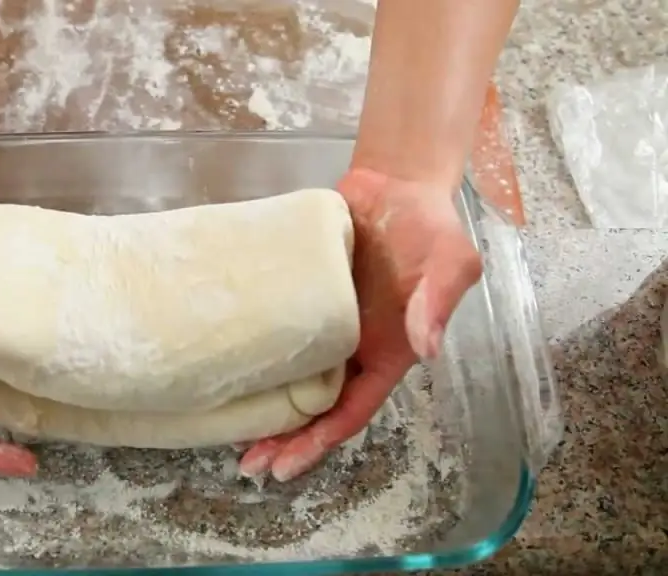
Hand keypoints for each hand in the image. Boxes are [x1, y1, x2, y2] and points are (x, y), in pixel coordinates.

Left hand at [239, 168, 481, 481]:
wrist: (395, 182)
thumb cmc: (431, 226)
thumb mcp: (451, 261)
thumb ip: (438, 302)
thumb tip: (424, 348)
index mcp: (385, 353)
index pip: (351, 410)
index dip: (319, 441)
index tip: (286, 466)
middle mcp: (351, 348)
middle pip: (314, 407)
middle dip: (285, 440)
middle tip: (247, 466)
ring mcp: (320, 324)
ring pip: (288, 377)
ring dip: (263, 405)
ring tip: (226, 428)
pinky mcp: (296, 298)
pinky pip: (273, 333)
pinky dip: (252, 354)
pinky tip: (223, 365)